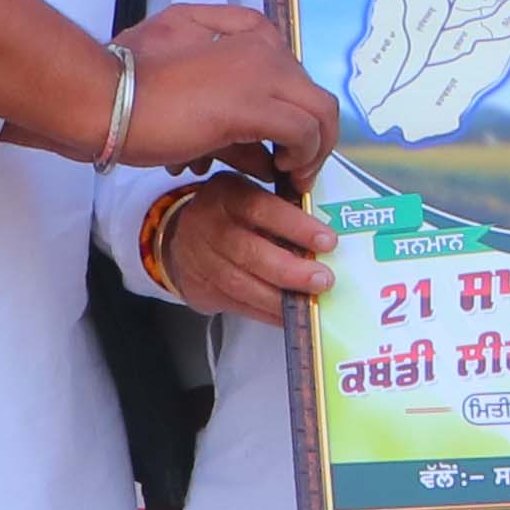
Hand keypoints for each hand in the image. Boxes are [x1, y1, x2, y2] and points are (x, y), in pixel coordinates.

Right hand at [109, 4, 331, 180]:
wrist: (100, 96)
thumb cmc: (126, 87)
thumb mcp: (178, 74)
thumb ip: (217, 85)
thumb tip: (248, 123)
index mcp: (236, 28)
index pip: (289, 67)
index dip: (292, 105)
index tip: (282, 136)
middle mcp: (257, 43)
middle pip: (310, 89)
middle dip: (310, 132)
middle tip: (294, 165)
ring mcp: (259, 71)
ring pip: (321, 110)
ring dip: (314, 147)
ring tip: (293, 174)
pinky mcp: (253, 105)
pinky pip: (304, 132)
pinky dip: (302, 156)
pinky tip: (280, 172)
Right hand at [151, 177, 332, 321]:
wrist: (182, 235)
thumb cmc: (230, 214)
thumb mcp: (250, 194)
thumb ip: (282, 208)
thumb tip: (325, 237)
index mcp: (228, 195)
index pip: (262, 209)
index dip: (296, 226)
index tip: (327, 241)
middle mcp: (209, 225)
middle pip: (249, 252)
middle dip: (290, 270)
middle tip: (322, 280)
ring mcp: (201, 258)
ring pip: (241, 284)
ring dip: (279, 298)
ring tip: (309, 303)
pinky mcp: (200, 287)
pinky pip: (237, 304)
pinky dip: (266, 313)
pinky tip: (288, 316)